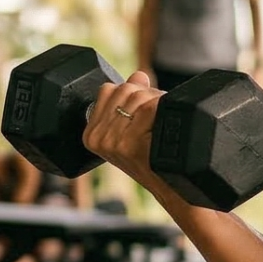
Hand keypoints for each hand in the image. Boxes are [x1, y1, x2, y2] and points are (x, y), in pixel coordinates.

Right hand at [81, 71, 163, 186]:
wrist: (171, 186)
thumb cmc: (154, 158)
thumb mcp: (134, 128)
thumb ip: (131, 100)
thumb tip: (138, 75)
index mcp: (91, 133)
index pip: (107, 89)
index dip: (132, 92)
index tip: (144, 112)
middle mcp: (96, 138)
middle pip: (124, 90)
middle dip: (147, 96)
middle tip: (159, 117)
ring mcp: (111, 142)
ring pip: (138, 97)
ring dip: (158, 103)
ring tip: (164, 123)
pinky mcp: (129, 144)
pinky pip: (150, 109)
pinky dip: (164, 112)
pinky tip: (166, 129)